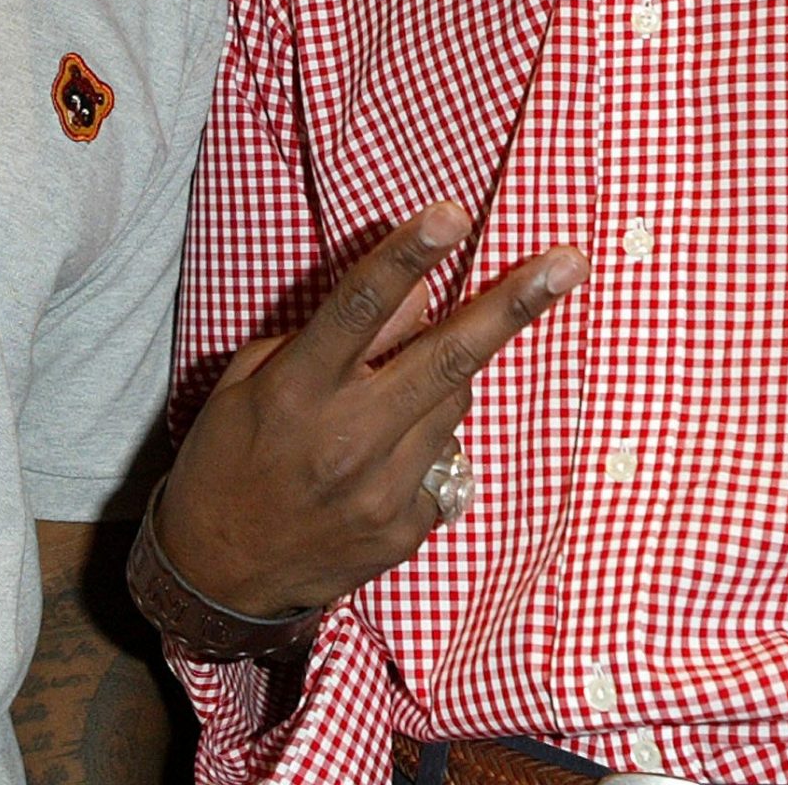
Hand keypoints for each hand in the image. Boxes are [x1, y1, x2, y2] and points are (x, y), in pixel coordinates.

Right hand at [155, 202, 584, 617]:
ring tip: (393, 389)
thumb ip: (336, 337)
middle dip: (514, 305)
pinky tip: (377, 459)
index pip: (360, 308)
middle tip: (570, 261)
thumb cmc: (228, 457)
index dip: (408, 256)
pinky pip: (441, 459)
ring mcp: (382, 492)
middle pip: (446, 359)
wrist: (217, 576)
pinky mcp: (406, 530)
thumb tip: (418, 296)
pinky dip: (424, 441)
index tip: (453, 212)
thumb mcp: (253, 380)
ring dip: (446, 377)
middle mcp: (346, 440)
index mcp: (295, 391)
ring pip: (454, 403)